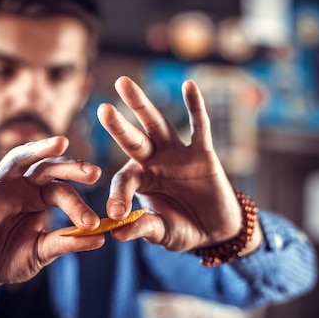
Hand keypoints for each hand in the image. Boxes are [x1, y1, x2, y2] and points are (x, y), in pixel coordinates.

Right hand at [0, 133, 103, 300]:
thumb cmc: (8, 259)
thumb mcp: (41, 252)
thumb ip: (66, 243)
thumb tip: (101, 237)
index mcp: (41, 197)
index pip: (63, 192)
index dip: (79, 205)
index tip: (94, 223)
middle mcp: (23, 186)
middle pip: (49, 168)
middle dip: (71, 168)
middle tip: (95, 172)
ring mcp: (0, 186)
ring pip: (20, 158)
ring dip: (39, 149)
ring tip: (61, 142)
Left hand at [97, 76, 261, 251]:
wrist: (216, 230)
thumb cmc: (184, 229)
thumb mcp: (162, 232)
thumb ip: (143, 228)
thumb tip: (117, 233)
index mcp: (140, 180)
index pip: (124, 180)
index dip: (118, 196)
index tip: (115, 214)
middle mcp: (154, 162)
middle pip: (133, 140)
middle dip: (117, 125)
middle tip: (102, 108)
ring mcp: (177, 154)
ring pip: (156, 125)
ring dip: (141, 105)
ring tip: (123, 83)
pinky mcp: (202, 153)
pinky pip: (199, 127)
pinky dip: (195, 107)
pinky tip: (188, 85)